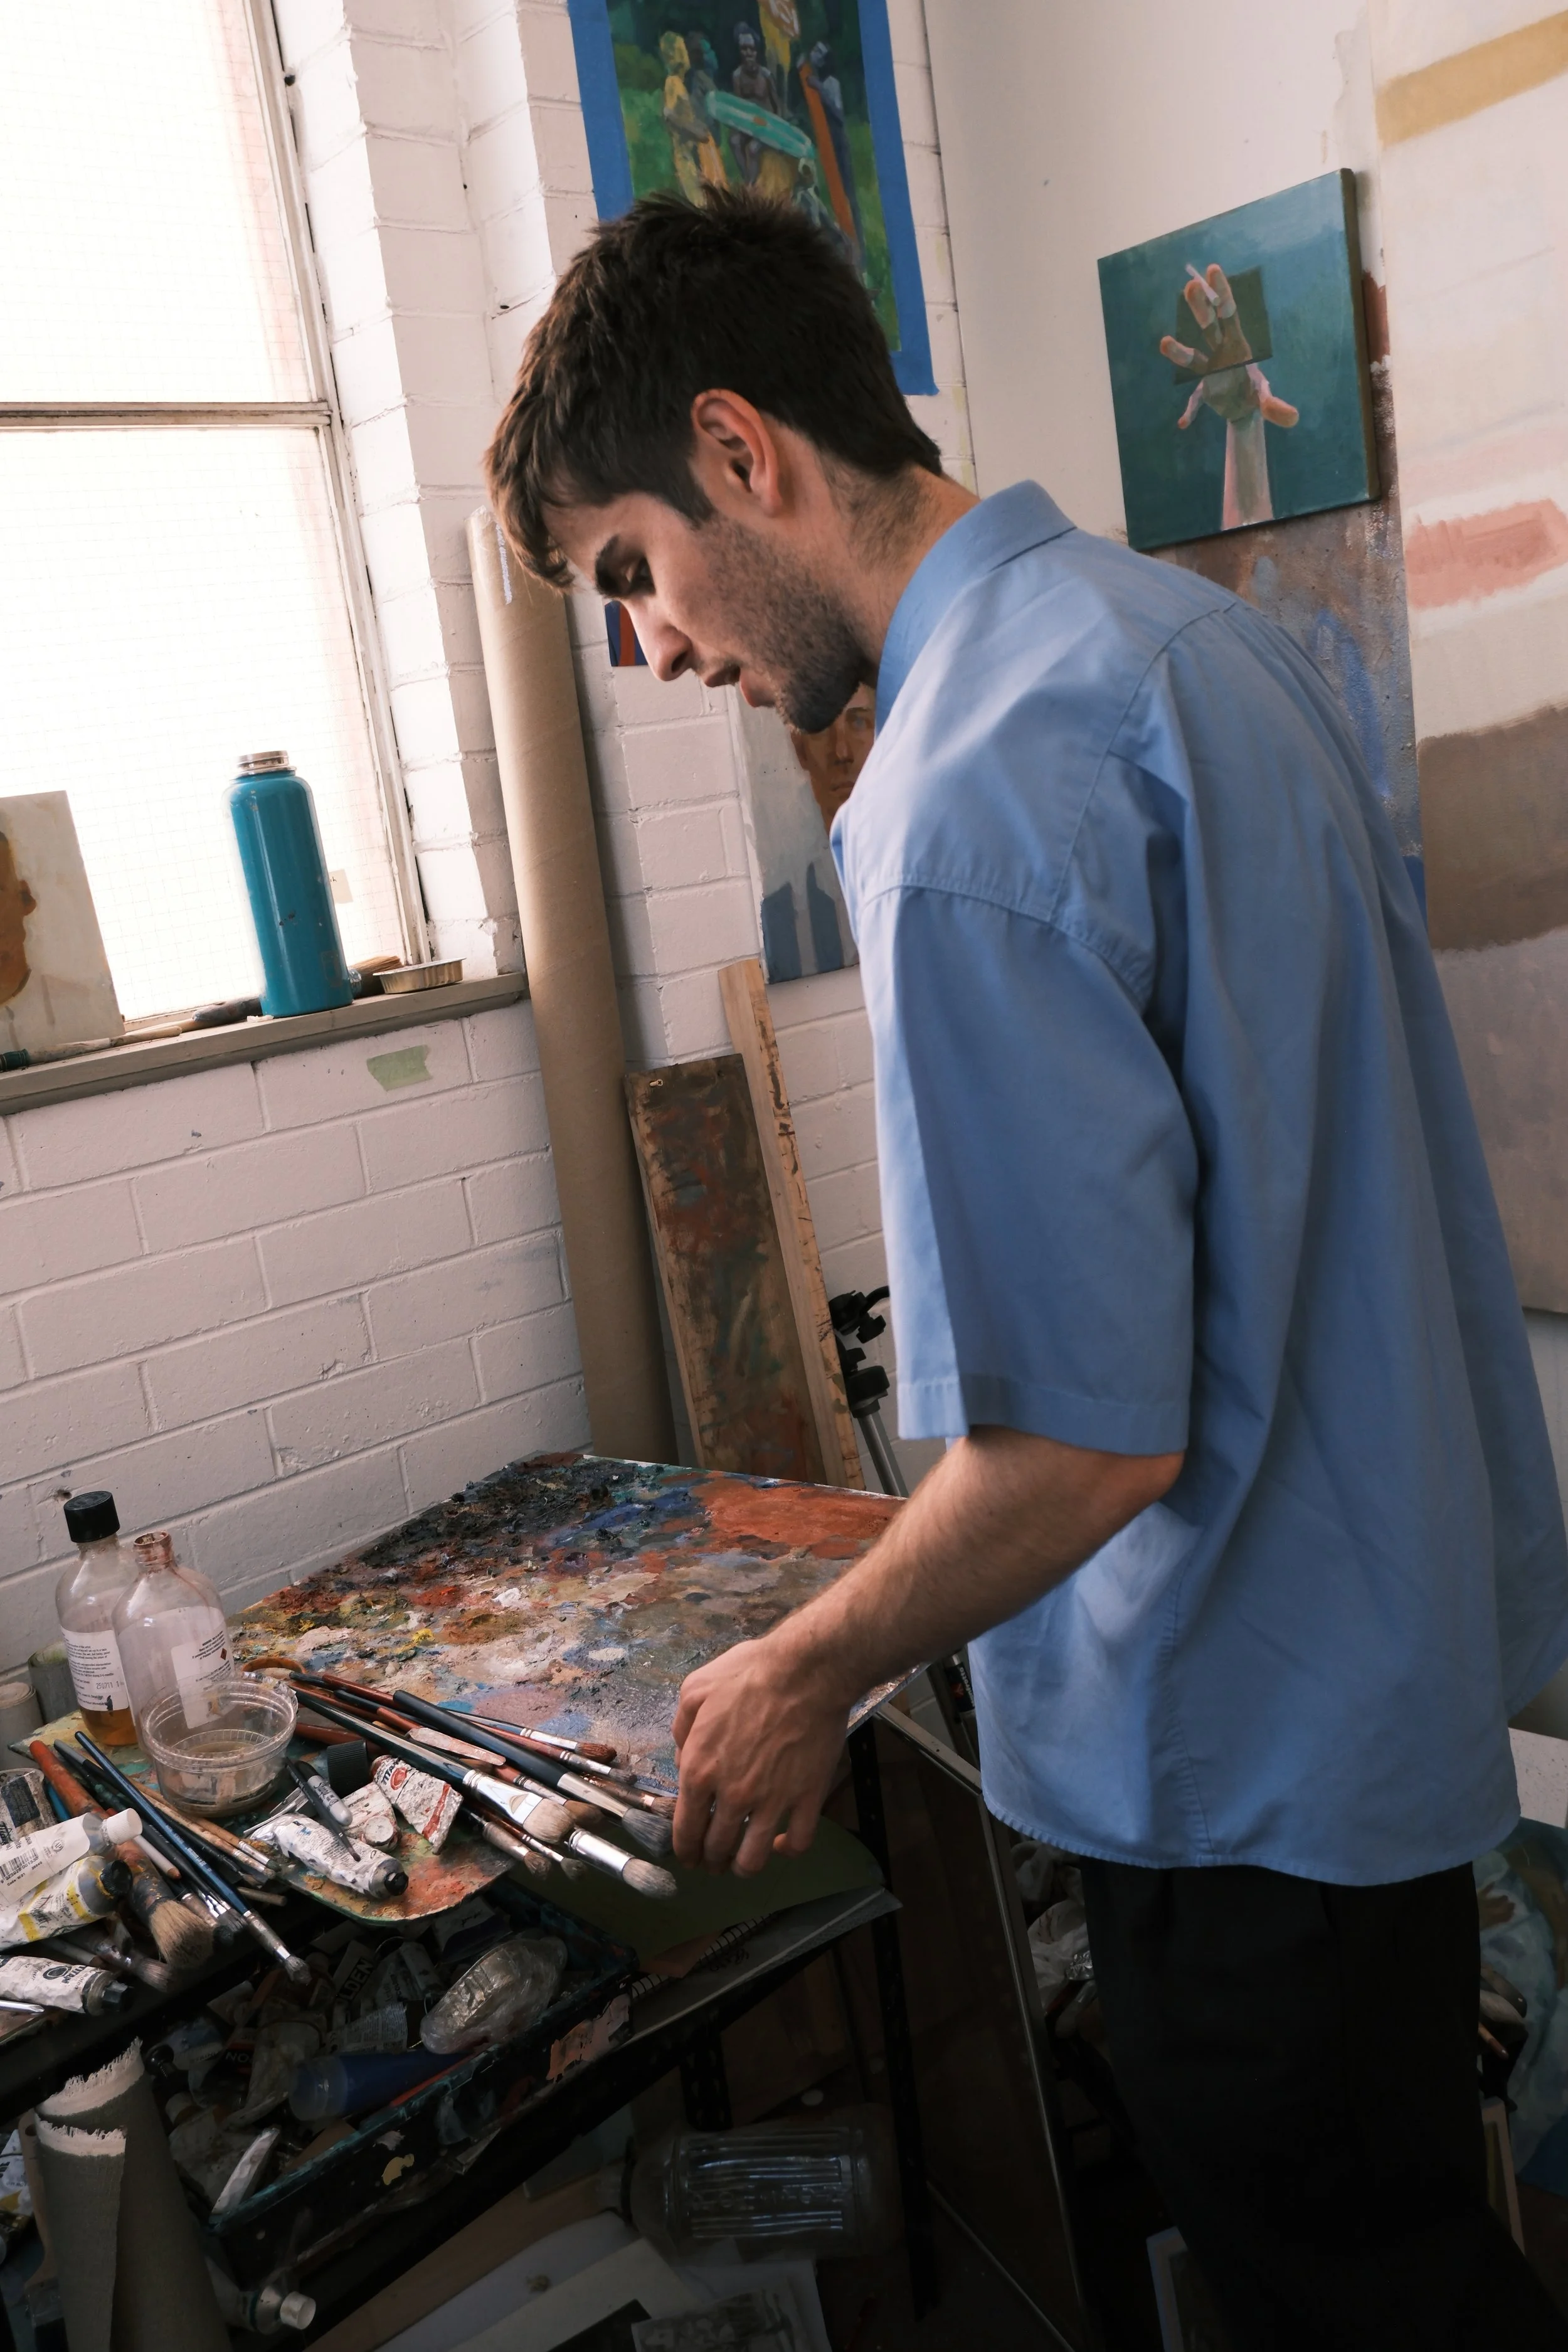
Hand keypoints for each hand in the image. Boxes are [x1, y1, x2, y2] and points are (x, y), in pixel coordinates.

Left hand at [672, 1631, 852, 1875]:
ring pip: (753, 1859)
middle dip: (710, 1862)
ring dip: (743, 1867)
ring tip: (742, 1862)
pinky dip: (786, 1850)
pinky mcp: (807, 1798)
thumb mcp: (695, 1690)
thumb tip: (682, 1761)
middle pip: (717, 1849)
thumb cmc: (749, 1674)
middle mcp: (733, 1795)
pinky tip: (779, 1843)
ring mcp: (773, 1801)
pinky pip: (797, 1842)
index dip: (685, 1851)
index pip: (685, 1831)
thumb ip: (681, 1731)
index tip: (688, 1855)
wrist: (806, 1670)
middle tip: (713, 1861)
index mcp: (700, 1771)